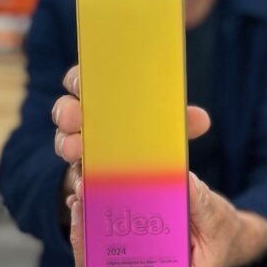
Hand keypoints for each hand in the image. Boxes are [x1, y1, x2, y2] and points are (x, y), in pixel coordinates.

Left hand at [48, 65, 266, 266]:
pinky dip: (94, 230)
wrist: (228, 236)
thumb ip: (199, 202)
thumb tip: (183, 181)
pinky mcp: (137, 256)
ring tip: (78, 200)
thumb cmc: (221, 232)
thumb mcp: (216, 216)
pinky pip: (108, 251)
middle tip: (77, 209)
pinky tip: (84, 205)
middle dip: (84, 249)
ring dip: (84, 237)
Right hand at [52, 65, 211, 202]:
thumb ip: (181, 123)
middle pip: (65, 111)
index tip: (80, 84)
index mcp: (103, 101)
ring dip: (67, 145)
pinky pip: (73, 179)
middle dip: (67, 112)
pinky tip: (83, 185)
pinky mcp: (82, 180)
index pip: (83, 82)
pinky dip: (77, 181)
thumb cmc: (150, 142)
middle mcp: (85, 123)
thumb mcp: (167, 130)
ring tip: (76, 150)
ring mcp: (80, 152)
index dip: (77, 80)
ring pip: (65, 144)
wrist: (147, 182)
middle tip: (74, 119)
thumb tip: (201, 120)